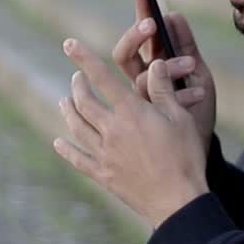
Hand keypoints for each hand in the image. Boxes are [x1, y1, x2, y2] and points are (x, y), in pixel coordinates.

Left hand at [54, 38, 208, 228]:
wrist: (178, 200)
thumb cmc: (185, 156)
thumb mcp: (180, 118)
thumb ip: (163, 89)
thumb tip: (152, 63)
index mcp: (131, 112)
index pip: (102, 77)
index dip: (84, 58)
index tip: (69, 43)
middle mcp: (112, 130)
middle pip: (84, 102)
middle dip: (77, 85)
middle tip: (76, 77)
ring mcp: (105, 154)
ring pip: (77, 127)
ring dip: (68, 111)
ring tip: (63, 101)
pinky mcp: (104, 175)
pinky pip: (78, 160)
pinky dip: (66, 149)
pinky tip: (58, 142)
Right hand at [112, 0, 217, 149]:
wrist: (201, 150)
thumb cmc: (196, 109)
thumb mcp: (198, 73)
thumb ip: (186, 46)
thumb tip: (173, 14)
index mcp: (150, 65)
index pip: (140, 34)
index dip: (140, 11)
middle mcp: (141, 82)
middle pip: (124, 54)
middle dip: (135, 37)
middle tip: (151, 25)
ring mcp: (143, 102)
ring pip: (141, 78)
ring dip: (168, 66)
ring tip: (191, 64)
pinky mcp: (152, 120)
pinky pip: (158, 102)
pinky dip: (182, 93)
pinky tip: (199, 91)